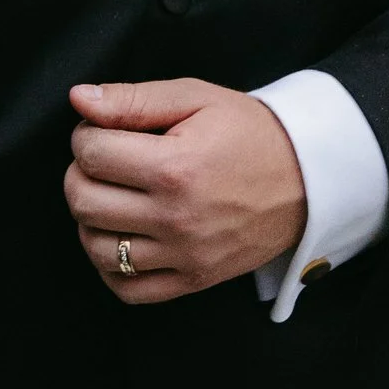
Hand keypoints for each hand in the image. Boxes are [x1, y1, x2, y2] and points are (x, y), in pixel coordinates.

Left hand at [65, 79, 306, 300]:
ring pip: (97, 248)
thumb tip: (79, 99)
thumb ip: (134, 99)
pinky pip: (127, 289)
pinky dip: (111, 267)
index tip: (103, 130)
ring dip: (91, 220)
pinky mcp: (193, 279)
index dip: (86, 134)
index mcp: (175, 168)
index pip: (91, 154)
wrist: (308, 178)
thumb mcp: (197, 99)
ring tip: (112, 197)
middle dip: (81, 174)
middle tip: (106, 161)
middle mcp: (175, 217)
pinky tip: (121, 238)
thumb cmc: (251, 133)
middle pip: (84, 202)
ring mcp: (184, 255)